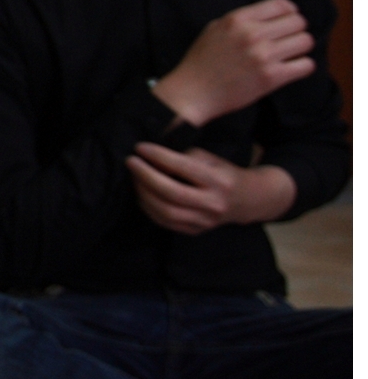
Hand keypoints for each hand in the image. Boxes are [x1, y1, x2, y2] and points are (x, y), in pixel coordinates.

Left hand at [126, 143, 296, 234]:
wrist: (246, 200)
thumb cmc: (222, 173)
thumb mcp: (209, 158)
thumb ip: (183, 157)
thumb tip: (151, 157)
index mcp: (219, 181)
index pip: (184, 167)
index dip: (159, 156)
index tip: (140, 147)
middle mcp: (213, 204)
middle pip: (172, 193)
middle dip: (145, 176)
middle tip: (131, 162)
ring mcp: (204, 222)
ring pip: (165, 212)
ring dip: (143, 193)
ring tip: (135, 178)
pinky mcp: (195, 231)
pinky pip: (165, 222)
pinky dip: (148, 208)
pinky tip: (142, 194)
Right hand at [151, 0, 314, 126]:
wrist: (193, 92)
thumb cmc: (202, 61)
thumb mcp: (214, 28)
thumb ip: (241, 20)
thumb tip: (271, 17)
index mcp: (238, 19)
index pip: (282, 5)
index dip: (290, 12)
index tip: (288, 20)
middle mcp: (252, 34)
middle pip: (298, 22)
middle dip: (296, 30)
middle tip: (288, 40)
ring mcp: (263, 56)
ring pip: (306, 41)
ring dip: (300, 48)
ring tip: (290, 54)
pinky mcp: (271, 77)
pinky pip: (306, 65)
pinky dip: (302, 66)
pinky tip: (290, 69)